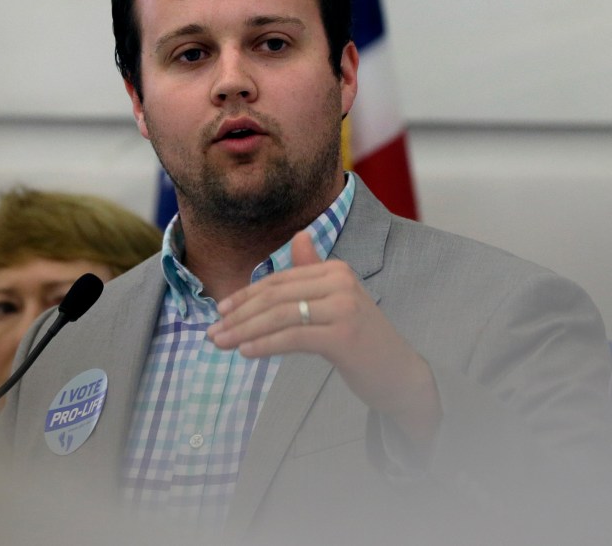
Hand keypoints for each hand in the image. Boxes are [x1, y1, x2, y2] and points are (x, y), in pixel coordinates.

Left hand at [206, 230, 441, 448]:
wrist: (399, 374)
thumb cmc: (362, 339)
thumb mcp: (336, 301)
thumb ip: (314, 271)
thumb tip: (299, 236)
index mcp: (335, 269)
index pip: (279, 280)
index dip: (245, 295)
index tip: (220, 311)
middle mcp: (341, 281)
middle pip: (275, 296)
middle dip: (238, 315)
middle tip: (212, 332)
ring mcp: (344, 307)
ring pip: (280, 316)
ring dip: (243, 331)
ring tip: (220, 343)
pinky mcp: (344, 335)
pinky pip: (293, 337)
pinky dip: (265, 344)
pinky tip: (245, 352)